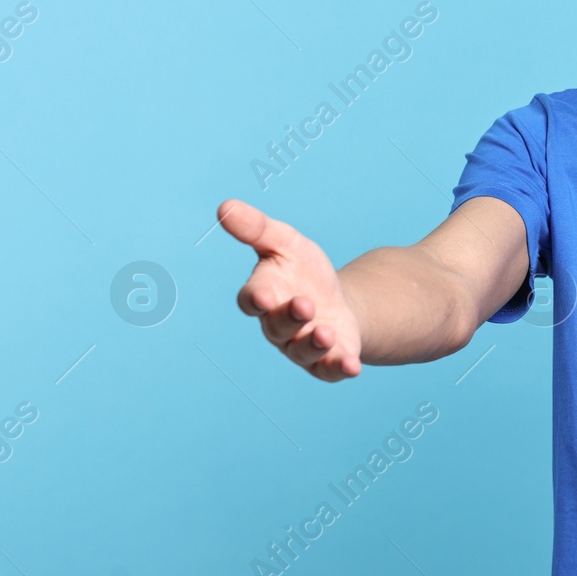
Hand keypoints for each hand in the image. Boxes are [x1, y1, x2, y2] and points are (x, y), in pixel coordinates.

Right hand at [220, 198, 362, 382]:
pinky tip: (352, 365)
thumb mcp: (286, 243)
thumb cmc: (304, 272)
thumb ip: (257, 228)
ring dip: (313, 343)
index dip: (256, 299)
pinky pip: (328, 369)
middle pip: (278, 326)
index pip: (252, 299)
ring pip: (302, 351)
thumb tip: (224, 206)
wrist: (338, 301)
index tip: (264, 295)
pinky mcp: (325, 362)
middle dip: (290, 317)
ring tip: (326, 332)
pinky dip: (338, 367)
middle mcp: (278, 326)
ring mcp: (300, 347)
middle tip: (305, 305)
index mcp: (264, 295)